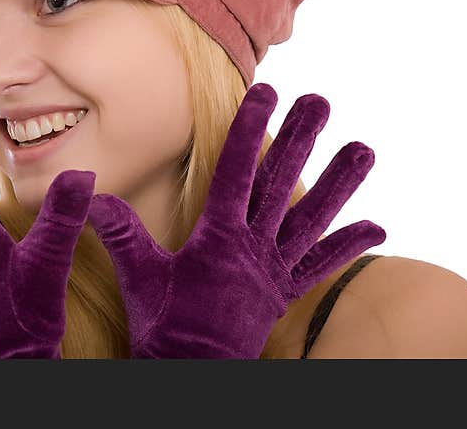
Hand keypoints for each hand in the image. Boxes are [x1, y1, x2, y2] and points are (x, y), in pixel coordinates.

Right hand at [87, 82, 385, 357]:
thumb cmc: (162, 323)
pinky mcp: (285, 292)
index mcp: (218, 236)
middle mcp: (254, 247)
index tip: (265, 92)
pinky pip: (320, 266)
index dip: (250, 130)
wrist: (193, 373)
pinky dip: (347, 246)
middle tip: (320, 102)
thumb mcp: (137, 273)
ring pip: (313, 220)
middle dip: (300, 140)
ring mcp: (274, 269)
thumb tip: (89, 195)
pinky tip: (377, 227)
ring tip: (365, 150)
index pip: (236, 171)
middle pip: (281, 185)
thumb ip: (119, 231)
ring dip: (341, 185)